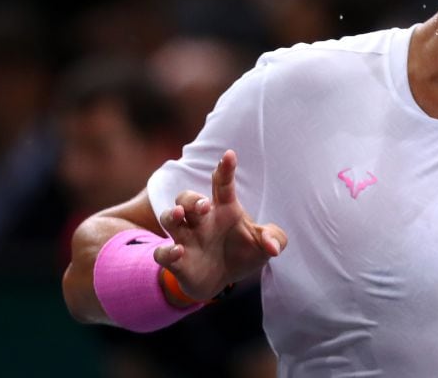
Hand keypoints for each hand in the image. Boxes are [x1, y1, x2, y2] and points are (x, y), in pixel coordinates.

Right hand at [153, 149, 287, 301]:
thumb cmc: (244, 254)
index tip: (230, 155)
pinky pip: (162, 253)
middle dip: (192, 198)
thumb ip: (274, 239)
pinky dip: (166, 251)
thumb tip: (273, 247)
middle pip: (187, 198)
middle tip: (204, 204)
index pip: (223, 184)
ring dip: (170, 214)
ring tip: (178, 214)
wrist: (226, 281)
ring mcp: (186, 239)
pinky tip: (178, 251)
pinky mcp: (177, 261)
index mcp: (224, 209)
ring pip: (169, 218)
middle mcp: (202, 221)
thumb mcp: (264, 246)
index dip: (225, 169)